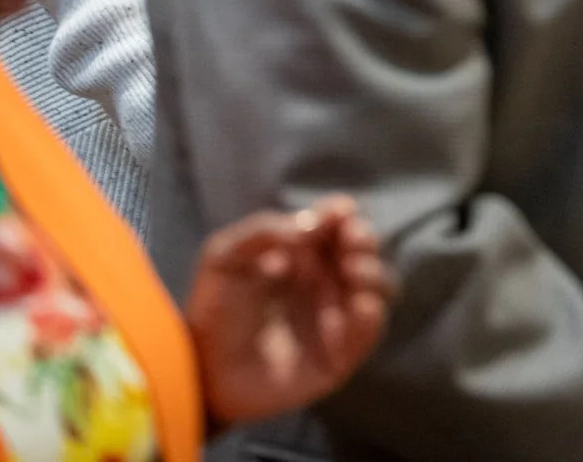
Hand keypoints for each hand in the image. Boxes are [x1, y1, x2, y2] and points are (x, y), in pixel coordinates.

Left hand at [188, 195, 390, 428]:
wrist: (204, 370)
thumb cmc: (213, 310)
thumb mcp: (223, 258)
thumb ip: (261, 231)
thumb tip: (307, 225)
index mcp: (303, 252)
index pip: (337, 224)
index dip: (343, 213)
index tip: (340, 212)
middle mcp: (326, 280)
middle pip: (364, 250)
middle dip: (364, 239)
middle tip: (350, 239)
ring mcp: (337, 315)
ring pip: (378, 286)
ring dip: (373, 273)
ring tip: (353, 271)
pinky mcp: (340, 354)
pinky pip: (369, 332)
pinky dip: (371, 316)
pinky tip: (360, 306)